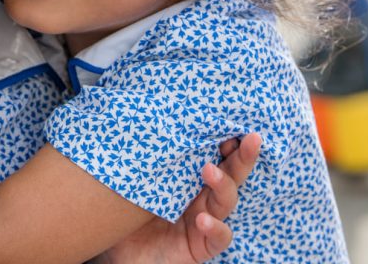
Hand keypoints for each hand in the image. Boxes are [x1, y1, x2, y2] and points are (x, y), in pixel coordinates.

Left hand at [95, 133, 262, 263]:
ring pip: (226, 202)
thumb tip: (131, 117)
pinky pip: (219, 238)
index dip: (223, 139)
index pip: (212, 155)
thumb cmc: (125, 212)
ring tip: (209, 171)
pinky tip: (202, 220)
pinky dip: (215, 228)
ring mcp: (204, 222)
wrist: (117, 252)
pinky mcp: (201, 246)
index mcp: (187, 178)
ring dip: (223, 184)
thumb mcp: (131, 180)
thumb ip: (138, 158)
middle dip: (242, 157)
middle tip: (250, 138)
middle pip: (230, 175)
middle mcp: (200, 198)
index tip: (226, 119)